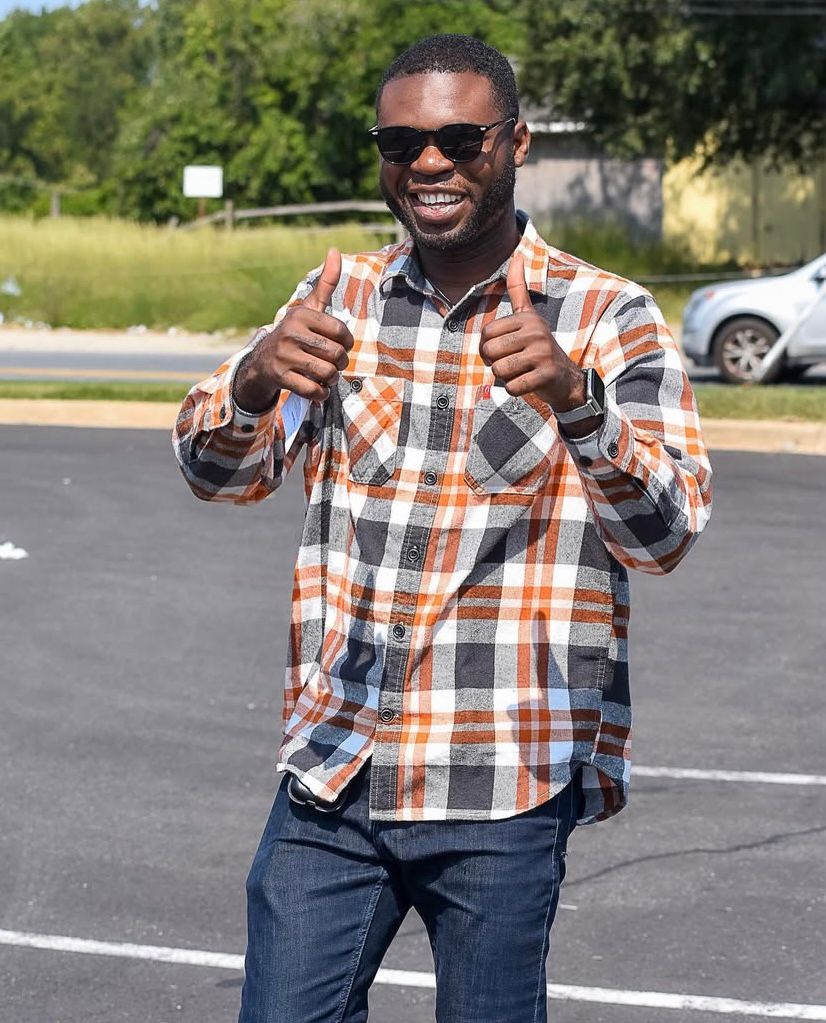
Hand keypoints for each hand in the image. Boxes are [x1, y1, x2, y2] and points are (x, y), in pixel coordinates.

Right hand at [233, 248, 353, 410]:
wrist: (262, 361)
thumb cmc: (296, 333)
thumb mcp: (310, 308)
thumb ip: (326, 283)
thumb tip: (335, 250)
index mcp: (301, 315)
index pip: (341, 333)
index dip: (347, 343)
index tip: (341, 346)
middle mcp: (290, 333)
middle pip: (336, 355)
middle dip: (340, 363)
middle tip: (333, 363)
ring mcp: (284, 356)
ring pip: (327, 374)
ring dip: (331, 379)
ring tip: (325, 375)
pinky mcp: (280, 377)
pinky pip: (314, 390)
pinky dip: (320, 393)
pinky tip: (317, 388)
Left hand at [479, 253, 585, 412]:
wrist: (566, 379)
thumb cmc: (538, 347)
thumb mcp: (529, 316)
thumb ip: (519, 288)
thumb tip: (517, 254)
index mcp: (527, 318)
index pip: (485, 334)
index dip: (488, 348)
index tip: (505, 350)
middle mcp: (536, 332)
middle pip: (490, 351)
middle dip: (495, 363)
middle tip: (514, 363)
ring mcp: (542, 353)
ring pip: (499, 370)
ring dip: (505, 377)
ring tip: (522, 372)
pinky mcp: (546, 374)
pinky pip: (511, 387)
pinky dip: (515, 390)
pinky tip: (529, 383)